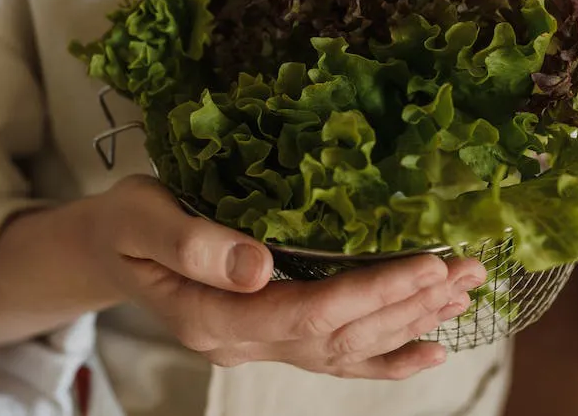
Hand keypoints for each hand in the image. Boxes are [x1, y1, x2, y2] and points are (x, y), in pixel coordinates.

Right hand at [93, 175, 486, 379]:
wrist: (112, 250)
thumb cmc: (124, 225)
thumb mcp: (141, 218)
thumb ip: (192, 243)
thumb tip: (257, 268)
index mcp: (209, 316)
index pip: (302, 313)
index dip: (367, 292)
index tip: (425, 263)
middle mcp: (240, 342)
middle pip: (336, 335)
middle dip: (405, 304)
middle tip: (466, 271)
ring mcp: (257, 346)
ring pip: (344, 348)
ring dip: (407, 323)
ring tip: (463, 294)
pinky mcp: (270, 336)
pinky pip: (334, 360)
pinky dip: (385, 360)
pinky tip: (430, 350)